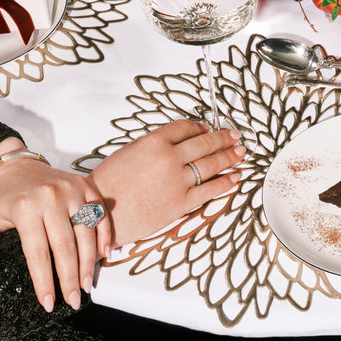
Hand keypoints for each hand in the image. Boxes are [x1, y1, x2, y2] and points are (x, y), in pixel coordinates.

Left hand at [0, 139, 110, 312]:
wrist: (16, 166)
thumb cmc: (1, 197)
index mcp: (25, 207)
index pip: (37, 253)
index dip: (44, 281)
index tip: (48, 303)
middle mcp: (51, 197)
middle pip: (66, 246)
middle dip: (71, 278)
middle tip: (74, 300)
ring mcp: (72, 190)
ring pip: (87, 232)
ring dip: (89, 262)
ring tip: (87, 284)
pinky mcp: (85, 186)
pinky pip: (100, 214)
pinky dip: (105, 235)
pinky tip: (104, 255)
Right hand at [87, 120, 245, 247]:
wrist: (99, 214)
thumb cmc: (108, 185)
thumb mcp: (129, 152)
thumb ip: (154, 146)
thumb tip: (176, 144)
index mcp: (153, 142)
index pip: (185, 127)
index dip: (200, 126)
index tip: (208, 127)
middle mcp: (169, 158)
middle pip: (204, 143)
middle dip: (223, 138)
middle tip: (235, 136)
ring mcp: (178, 180)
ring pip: (212, 164)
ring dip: (230, 157)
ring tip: (240, 153)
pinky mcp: (182, 202)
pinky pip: (211, 189)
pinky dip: (226, 182)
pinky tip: (235, 178)